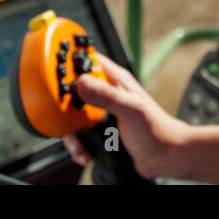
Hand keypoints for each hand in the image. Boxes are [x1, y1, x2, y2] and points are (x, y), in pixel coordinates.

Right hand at [62, 52, 189, 179]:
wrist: (165, 157)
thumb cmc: (158, 130)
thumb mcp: (130, 109)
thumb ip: (106, 96)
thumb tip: (82, 82)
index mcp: (116, 81)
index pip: (89, 61)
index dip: (70, 62)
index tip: (54, 70)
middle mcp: (107, 95)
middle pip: (74, 91)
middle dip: (66, 107)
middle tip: (65, 120)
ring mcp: (103, 114)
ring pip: (75, 117)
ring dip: (72, 134)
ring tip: (79, 145)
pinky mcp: (102, 132)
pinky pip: (81, 136)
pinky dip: (79, 147)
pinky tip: (86, 154)